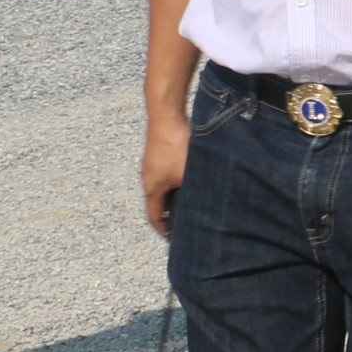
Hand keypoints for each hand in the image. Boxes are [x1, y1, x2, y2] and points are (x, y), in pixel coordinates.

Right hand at [140, 109, 189, 237]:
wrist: (167, 113)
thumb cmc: (176, 146)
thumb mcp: (187, 174)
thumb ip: (193, 191)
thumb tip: (204, 204)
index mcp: (151, 188)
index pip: (153, 216)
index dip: (163, 229)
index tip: (172, 237)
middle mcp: (148, 177)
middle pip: (157, 201)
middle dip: (171, 211)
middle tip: (187, 219)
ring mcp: (152, 163)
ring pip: (163, 186)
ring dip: (175, 194)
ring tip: (192, 198)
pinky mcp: (158, 152)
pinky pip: (166, 172)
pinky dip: (176, 179)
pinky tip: (191, 176)